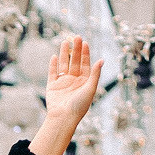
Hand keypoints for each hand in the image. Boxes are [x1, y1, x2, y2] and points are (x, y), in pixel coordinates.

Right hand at [28, 36, 103, 154]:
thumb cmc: (79, 106)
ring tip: (65, 41)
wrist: (63, 118)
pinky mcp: (52, 86)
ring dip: (65, 54)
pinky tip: (55, 56)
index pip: (85, 64)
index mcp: (84, 82)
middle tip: (76, 37)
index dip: (85, 53)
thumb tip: (102, 60)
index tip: (85, 42)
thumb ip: (95, 74)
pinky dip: (53, 65)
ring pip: (64, 65)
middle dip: (76, 50)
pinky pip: (53, 73)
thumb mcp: (90, 88)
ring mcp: (63, 83)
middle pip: (75, 62)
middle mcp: (74, 81)